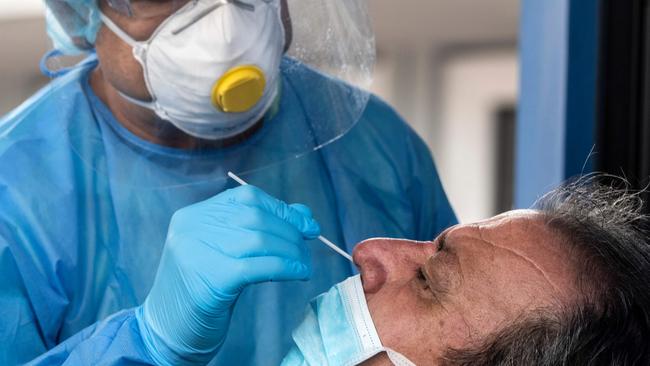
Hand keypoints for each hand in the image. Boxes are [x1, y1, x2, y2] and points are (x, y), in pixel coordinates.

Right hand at [136, 185, 319, 364]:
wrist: (168, 332)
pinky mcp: (210, 279)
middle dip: (290, 232)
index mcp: (193, 215)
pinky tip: (299, 273)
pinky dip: (286, 267)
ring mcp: (196, 251)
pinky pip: (259, 266)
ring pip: (260, 240)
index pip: (247, 198)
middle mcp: (191, 227)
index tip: (307, 224)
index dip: (282, 209)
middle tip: (307, 249)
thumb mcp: (225, 252)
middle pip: (256, 217)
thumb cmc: (202, 290)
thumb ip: (258, 228)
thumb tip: (303, 213)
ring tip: (304, 264)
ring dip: (291, 251)